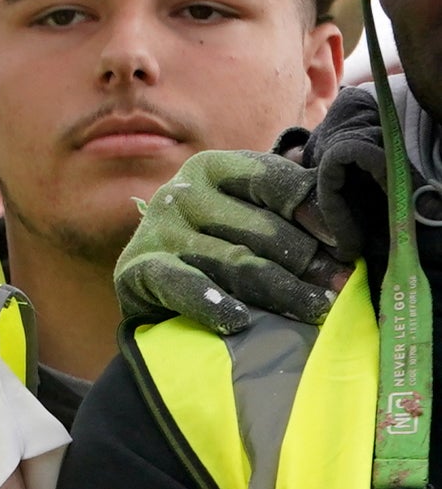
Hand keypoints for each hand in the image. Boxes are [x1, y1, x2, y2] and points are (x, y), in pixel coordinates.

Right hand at [114, 149, 353, 335]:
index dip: (317, 211)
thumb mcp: (245, 214)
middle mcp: (181, 191)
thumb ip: (287, 204)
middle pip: (261, 227)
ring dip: (282, 290)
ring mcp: (158, 230)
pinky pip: (184, 285)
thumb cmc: (212, 248)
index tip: (350, 243)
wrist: (148, 290)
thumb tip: (353, 213)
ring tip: (316, 309)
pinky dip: (213, 304)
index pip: (274, 181)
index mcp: (213, 167)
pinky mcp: (135, 269)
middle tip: (341, 286)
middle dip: (308, 260)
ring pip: (235, 261)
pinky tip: (239, 321)